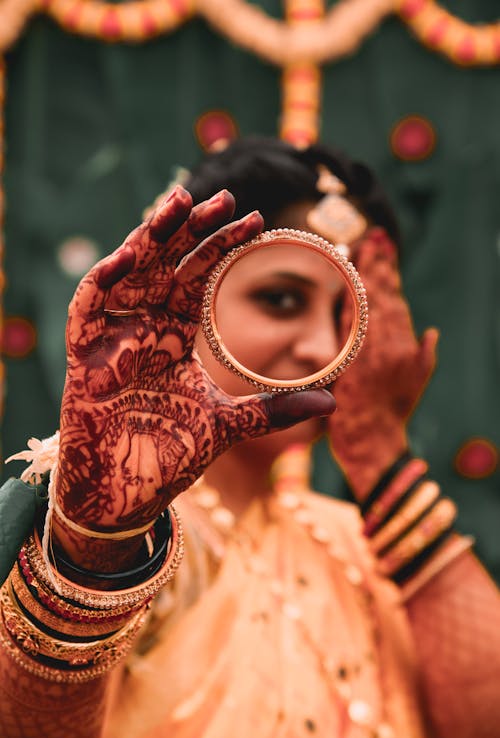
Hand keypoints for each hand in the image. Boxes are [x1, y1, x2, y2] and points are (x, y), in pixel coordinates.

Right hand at [54, 187, 334, 566]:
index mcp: (176, 336)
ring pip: (129, 272)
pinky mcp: (84, 356)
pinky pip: (89, 306)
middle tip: (223, 196)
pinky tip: (130, 256)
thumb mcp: (227, 425)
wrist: (125, 494)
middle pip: (166, 264)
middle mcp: (146, 328)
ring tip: (179, 204)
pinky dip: (105, 280)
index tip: (254, 220)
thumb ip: (274, 411)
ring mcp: (114, 338)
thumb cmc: (168, 456)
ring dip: (150, 238)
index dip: (221, 247)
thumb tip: (332, 401)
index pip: (199, 278)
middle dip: (190, 229)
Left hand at [328, 228, 437, 499]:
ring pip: (371, 302)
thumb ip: (424, 357)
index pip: (395, 299)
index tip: (385, 248)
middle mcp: (390, 343)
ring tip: (367, 245)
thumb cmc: (392, 414)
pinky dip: (354, 297)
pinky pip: (354, 321)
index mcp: (403, 344)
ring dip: (369, 273)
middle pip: (384, 294)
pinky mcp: (355, 358)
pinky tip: (351, 278)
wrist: (374, 440)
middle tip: (375, 235)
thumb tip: (433, 334)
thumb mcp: (416, 384)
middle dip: (380, 262)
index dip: (390, 273)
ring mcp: (373, 350)